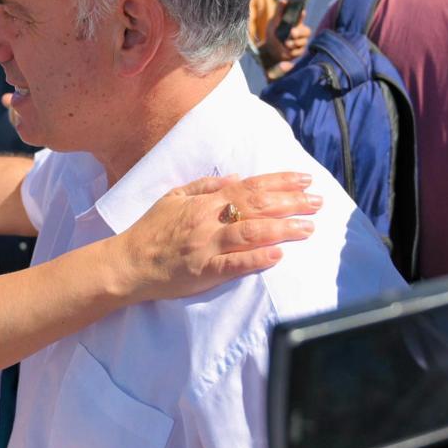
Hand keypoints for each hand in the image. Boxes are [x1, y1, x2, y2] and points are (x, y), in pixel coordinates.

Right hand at [118, 172, 321, 300]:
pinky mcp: (203, 271)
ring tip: (309, 227)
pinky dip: (256, 258)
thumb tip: (237, 176)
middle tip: (318, 201)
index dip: (280, 182)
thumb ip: (206, 185)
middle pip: (257, 206)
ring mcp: (207, 245)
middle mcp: (209, 219)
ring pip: (250, 232)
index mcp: (205, 201)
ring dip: (283, 228)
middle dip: (291, 202)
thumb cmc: (151, 229)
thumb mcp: (175, 197)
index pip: (250, 186)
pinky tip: (278, 255)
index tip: (305, 180)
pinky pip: (233, 264)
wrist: (128, 262)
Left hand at [260, 4, 310, 64]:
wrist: (270, 50)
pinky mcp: (299, 51)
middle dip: (299, 32)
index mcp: (296, 22)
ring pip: (303, 42)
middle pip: (307, 31)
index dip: (302, 15)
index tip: (302, 12)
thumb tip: (284, 0)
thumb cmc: (274, 33)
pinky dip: (293, 51)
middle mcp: (301, 32)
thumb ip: (279, 11)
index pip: (301, 17)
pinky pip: (300, 51)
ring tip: (286, 43)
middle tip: (292, 33)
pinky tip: (288, 51)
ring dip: (295, 43)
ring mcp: (301, 42)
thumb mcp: (274, 22)